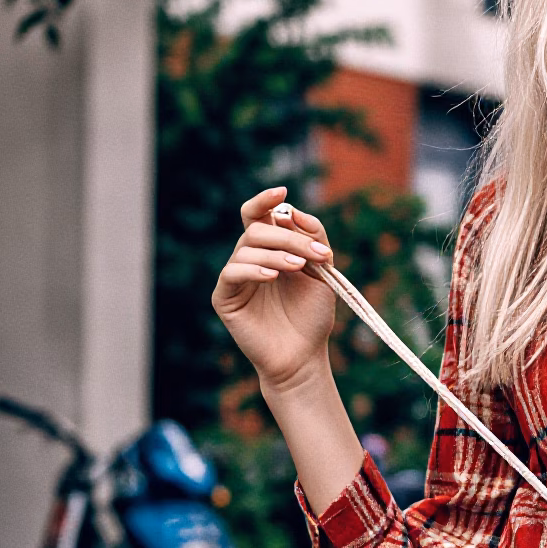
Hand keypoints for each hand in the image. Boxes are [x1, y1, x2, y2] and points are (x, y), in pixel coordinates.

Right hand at [212, 187, 338, 393]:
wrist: (304, 356)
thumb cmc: (312, 316)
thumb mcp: (322, 272)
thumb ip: (313, 239)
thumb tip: (294, 211)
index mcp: (270, 249)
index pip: (259, 214)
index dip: (265, 200)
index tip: (282, 191)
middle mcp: (249, 258)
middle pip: (257, 229)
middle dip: (289, 236)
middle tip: (315, 255)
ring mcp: (235, 277)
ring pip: (247, 247)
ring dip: (278, 253)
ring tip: (300, 268)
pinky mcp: (224, 297)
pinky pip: (232, 272)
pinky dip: (253, 269)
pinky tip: (273, 276)